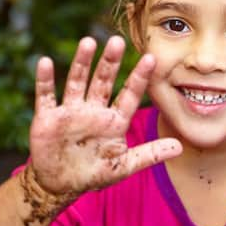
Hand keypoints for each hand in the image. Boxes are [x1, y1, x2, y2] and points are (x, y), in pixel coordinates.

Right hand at [29, 36, 181, 195]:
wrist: (60, 184)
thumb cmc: (94, 174)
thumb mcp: (123, 167)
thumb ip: (149, 155)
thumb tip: (180, 147)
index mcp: (114, 121)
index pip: (129, 94)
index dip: (139, 77)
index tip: (151, 58)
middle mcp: (94, 111)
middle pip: (103, 81)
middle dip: (110, 62)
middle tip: (118, 41)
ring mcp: (71, 112)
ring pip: (77, 81)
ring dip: (81, 63)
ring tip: (89, 42)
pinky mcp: (48, 118)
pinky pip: (46, 95)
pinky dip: (45, 80)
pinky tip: (46, 62)